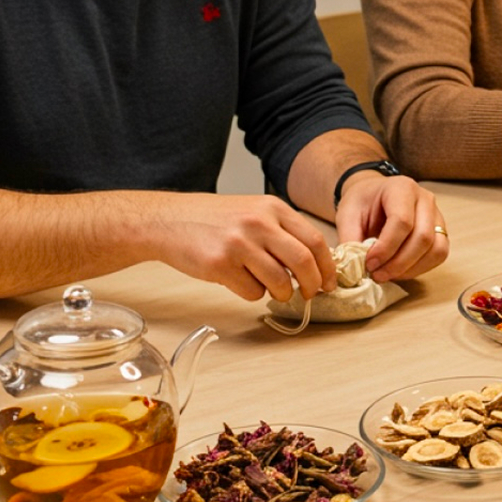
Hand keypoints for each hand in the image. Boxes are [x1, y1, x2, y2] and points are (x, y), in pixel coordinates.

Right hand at [152, 193, 335, 302]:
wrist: (171, 220)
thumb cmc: (216, 220)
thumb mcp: (255, 212)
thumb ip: (284, 232)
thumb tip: (317, 264)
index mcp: (273, 208)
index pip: (315, 240)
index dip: (327, 266)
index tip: (330, 282)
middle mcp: (259, 223)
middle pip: (303, 262)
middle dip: (312, 285)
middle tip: (310, 294)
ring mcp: (239, 244)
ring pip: (280, 282)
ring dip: (282, 293)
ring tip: (273, 289)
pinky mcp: (220, 265)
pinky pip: (252, 292)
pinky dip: (253, 293)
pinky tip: (241, 280)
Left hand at [337, 173, 447, 281]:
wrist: (373, 196)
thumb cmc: (361, 204)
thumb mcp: (347, 215)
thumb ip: (349, 239)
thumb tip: (355, 268)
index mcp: (401, 188)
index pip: (402, 221)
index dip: (386, 247)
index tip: (369, 263)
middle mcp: (425, 199)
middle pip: (422, 237)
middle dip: (398, 263)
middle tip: (376, 274)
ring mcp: (437, 215)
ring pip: (436, 249)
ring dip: (411, 268)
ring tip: (387, 274)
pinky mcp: (440, 232)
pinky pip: (439, 255)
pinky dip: (420, 269)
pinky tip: (399, 271)